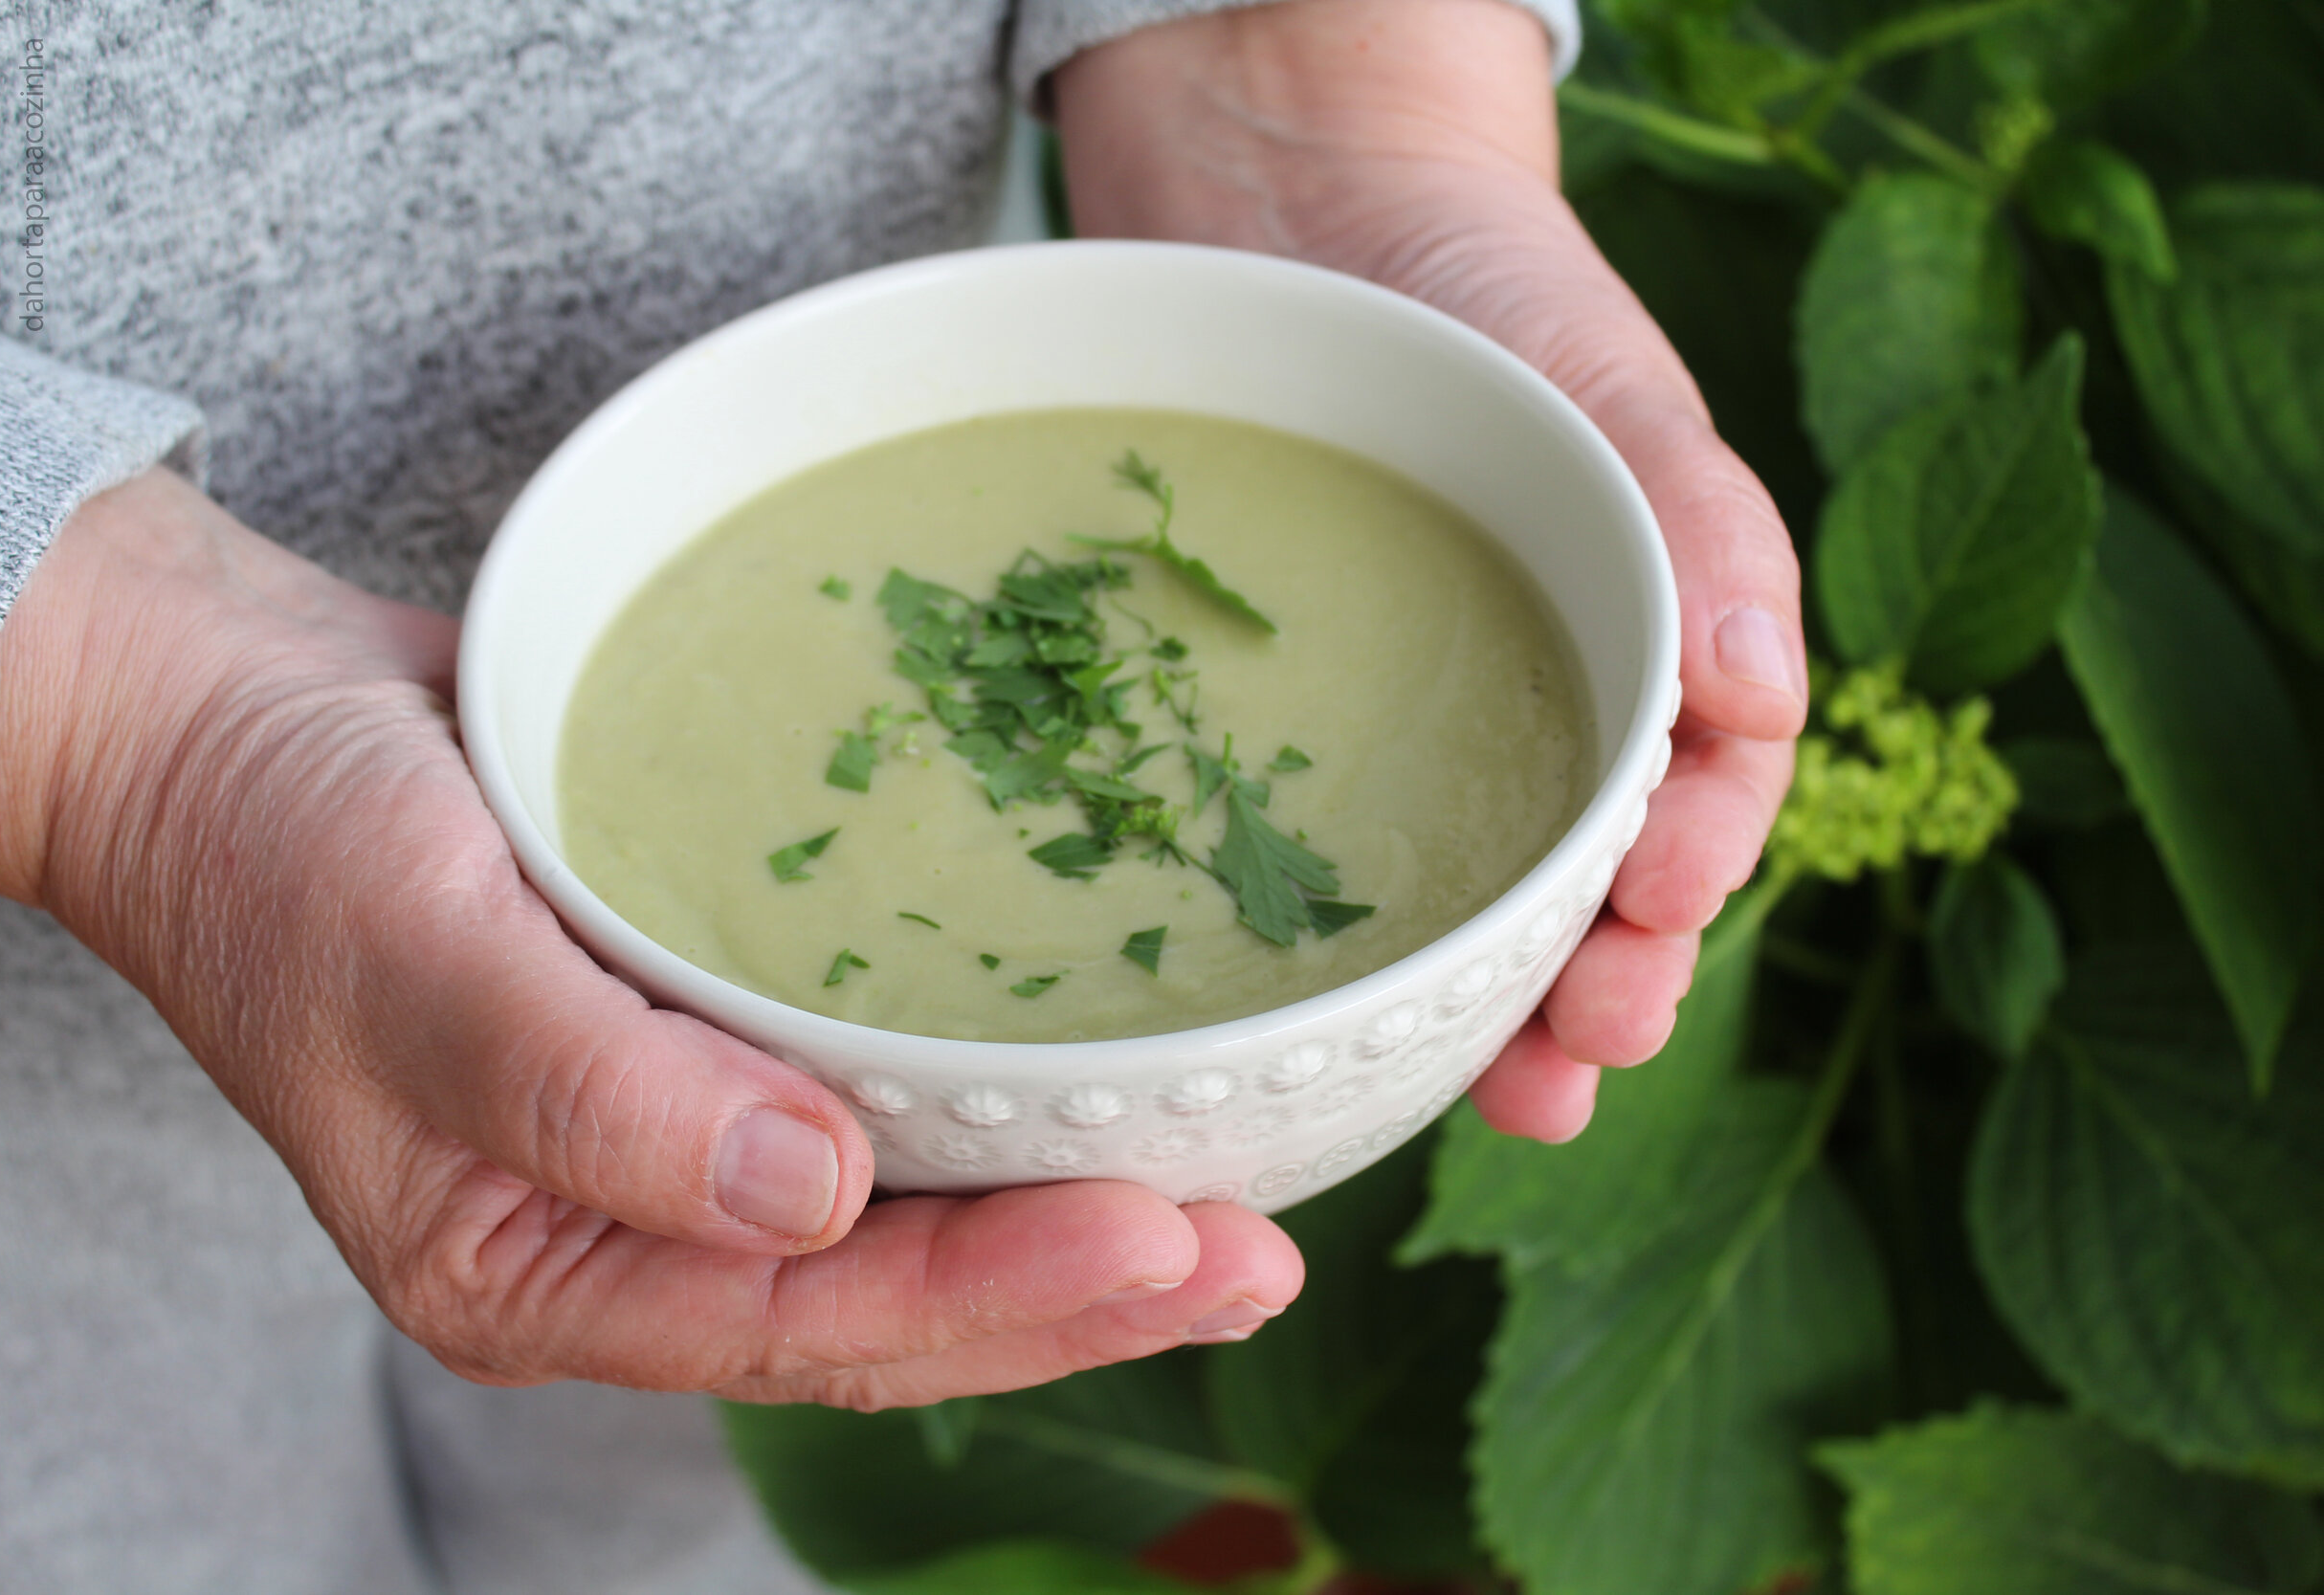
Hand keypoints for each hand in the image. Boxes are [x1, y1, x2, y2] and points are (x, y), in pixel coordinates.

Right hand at [0, 468, 1301, 1404]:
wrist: (222, 721)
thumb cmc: (281, 839)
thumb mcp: (412, 959)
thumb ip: (599, 1098)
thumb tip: (814, 1199)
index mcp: (544, 1271)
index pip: (811, 1324)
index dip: (1001, 1295)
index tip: (1170, 1240)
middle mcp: (628, 1229)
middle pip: (892, 1306)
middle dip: (1082, 1286)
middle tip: (1263, 1250)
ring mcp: (673, 1140)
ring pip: (904, 1219)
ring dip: (1064, 1209)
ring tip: (1238, 1197)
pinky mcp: (708, 1035)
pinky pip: (875, 1105)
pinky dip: (991, 1107)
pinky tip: (1102, 1081)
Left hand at [1060, 0, 1806, 1140]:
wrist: (1289, 195)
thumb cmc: (1470, 268)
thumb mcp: (1600, 366)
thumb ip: (1695, 511)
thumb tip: (1765, 689)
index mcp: (1655, 621)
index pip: (1708, 780)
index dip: (1686, 879)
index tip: (1644, 939)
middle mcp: (1554, 689)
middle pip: (1603, 877)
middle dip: (1601, 991)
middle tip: (1566, 1074)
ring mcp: (1433, 716)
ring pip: (1486, 896)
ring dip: (1502, 1011)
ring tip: (1493, 1095)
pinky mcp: (1309, 726)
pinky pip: (1339, 853)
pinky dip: (1360, 946)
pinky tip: (1337, 1024)